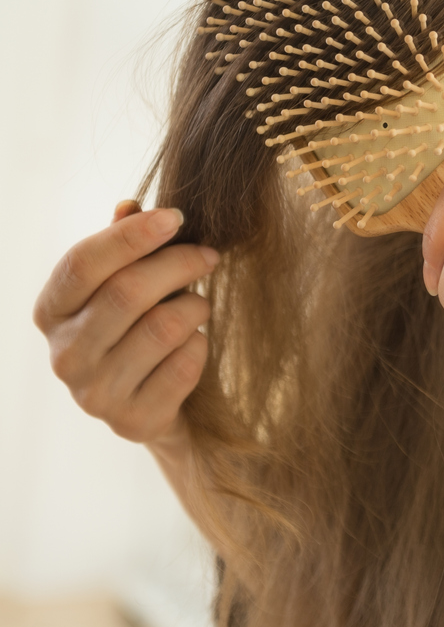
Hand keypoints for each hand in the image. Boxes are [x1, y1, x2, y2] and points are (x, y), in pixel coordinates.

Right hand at [32, 202, 219, 450]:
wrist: (153, 403)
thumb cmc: (136, 326)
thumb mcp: (122, 283)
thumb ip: (123, 245)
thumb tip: (129, 205)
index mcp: (51, 312)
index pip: (83, 264)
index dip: (131, 236)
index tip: (176, 217)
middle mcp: (63, 356)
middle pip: (126, 293)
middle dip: (178, 264)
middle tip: (209, 255)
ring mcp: (94, 395)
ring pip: (163, 328)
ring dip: (194, 306)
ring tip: (197, 305)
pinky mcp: (132, 421)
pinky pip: (186, 364)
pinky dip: (201, 345)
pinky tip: (193, 344)